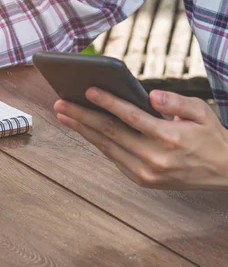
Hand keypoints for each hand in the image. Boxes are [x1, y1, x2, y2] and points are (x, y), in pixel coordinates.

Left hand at [54, 88, 227, 189]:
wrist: (224, 173)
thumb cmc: (210, 137)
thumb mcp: (203, 112)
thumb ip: (176, 101)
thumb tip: (152, 95)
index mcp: (170, 138)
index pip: (130, 117)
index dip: (107, 102)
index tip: (87, 90)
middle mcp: (154, 157)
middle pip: (110, 132)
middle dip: (81, 116)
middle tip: (60, 103)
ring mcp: (146, 172)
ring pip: (106, 146)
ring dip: (82, 130)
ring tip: (64, 115)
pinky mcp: (142, 180)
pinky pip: (114, 158)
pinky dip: (97, 143)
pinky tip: (83, 130)